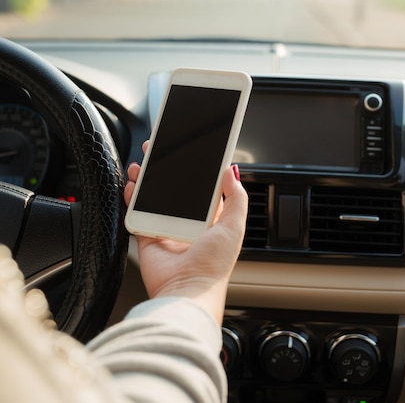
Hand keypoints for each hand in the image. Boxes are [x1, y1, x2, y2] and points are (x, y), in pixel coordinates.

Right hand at [124, 142, 247, 324]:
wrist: (187, 291)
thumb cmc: (213, 265)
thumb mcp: (234, 227)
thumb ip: (235, 198)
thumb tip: (230, 171)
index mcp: (210, 219)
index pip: (201, 186)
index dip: (192, 167)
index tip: (184, 150)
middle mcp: (188, 222)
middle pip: (173, 187)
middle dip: (163, 169)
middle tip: (156, 151)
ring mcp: (166, 229)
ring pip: (153, 196)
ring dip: (146, 179)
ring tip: (141, 166)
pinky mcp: (148, 236)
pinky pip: (138, 213)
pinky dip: (132, 198)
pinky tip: (132, 185)